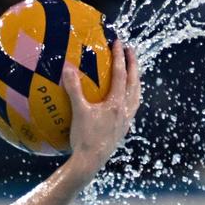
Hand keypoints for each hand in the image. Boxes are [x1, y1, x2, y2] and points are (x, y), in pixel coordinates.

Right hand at [62, 40, 141, 179]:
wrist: (90, 162)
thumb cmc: (84, 138)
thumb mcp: (78, 112)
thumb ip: (74, 89)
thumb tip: (68, 68)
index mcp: (117, 103)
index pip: (121, 74)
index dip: (120, 57)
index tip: (119, 42)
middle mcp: (126, 109)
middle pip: (135, 82)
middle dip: (133, 65)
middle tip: (131, 51)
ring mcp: (126, 120)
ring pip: (137, 94)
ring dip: (136, 80)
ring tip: (133, 72)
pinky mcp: (123, 129)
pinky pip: (132, 106)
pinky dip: (131, 96)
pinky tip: (124, 99)